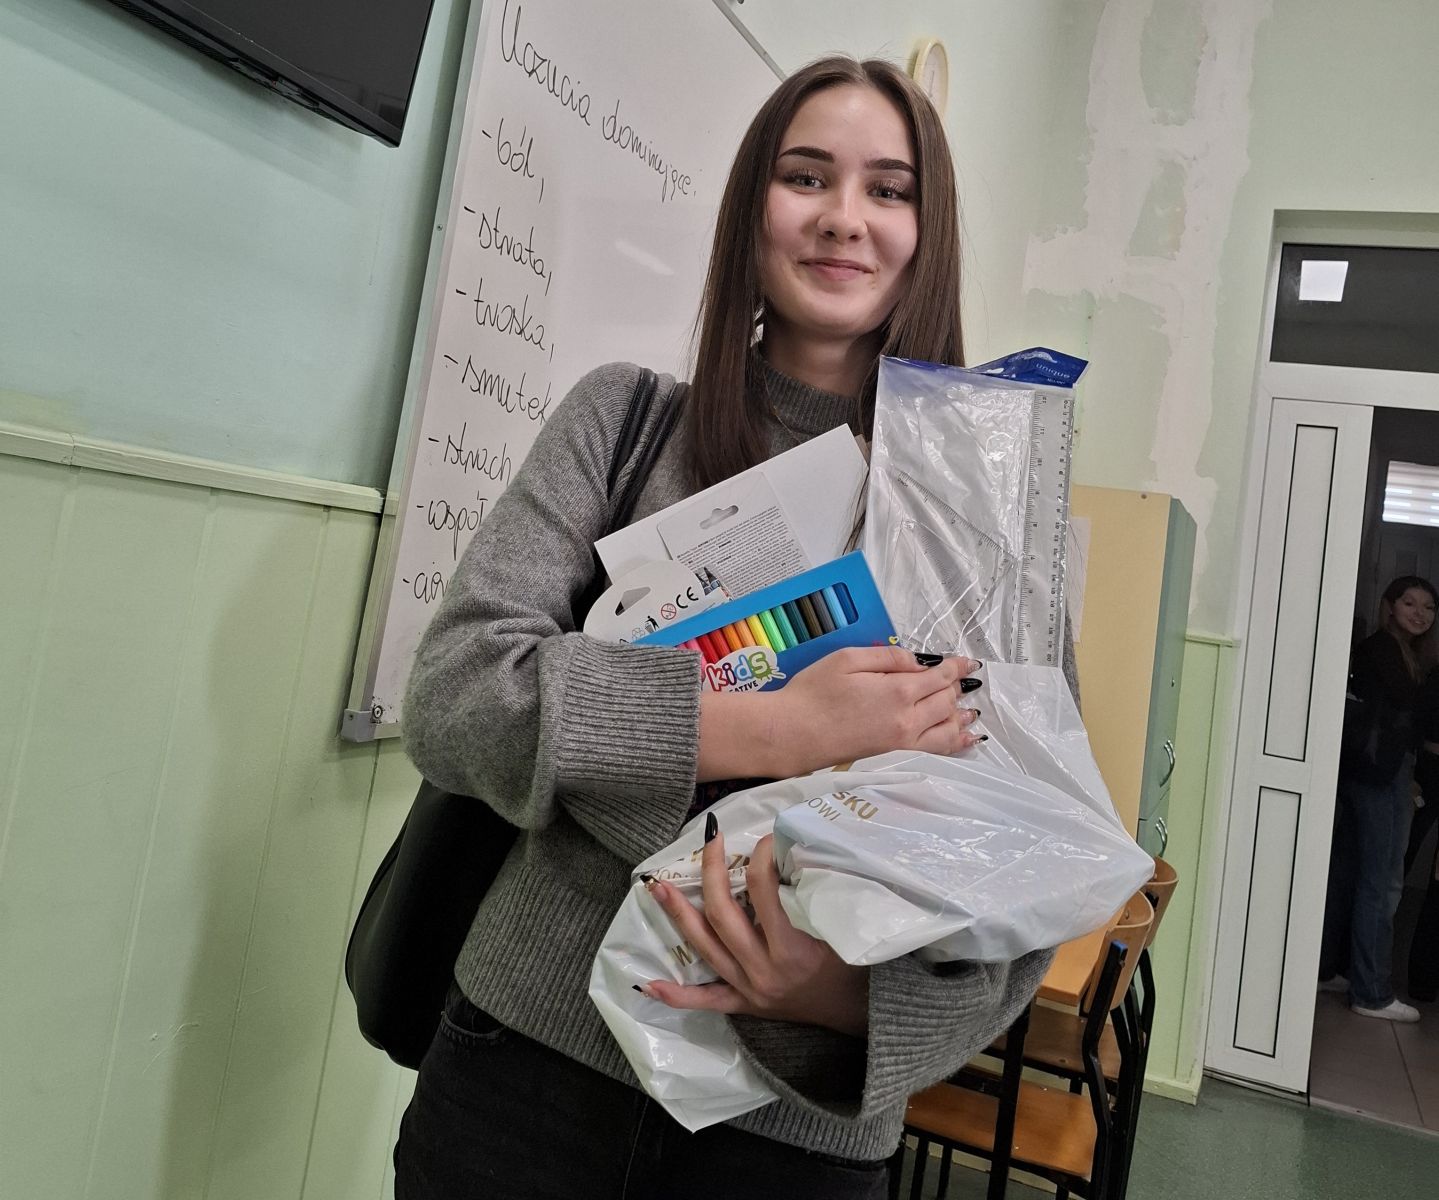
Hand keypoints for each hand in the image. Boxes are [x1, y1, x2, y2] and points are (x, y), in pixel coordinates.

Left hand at [639, 828, 868, 1036]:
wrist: (859, 1012)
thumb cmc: (856, 965)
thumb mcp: (843, 926)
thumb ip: (816, 894)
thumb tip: (792, 848)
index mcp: (792, 949)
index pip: (765, 891)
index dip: (762, 857)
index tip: (766, 836)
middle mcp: (764, 970)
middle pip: (723, 915)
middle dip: (710, 873)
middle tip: (709, 841)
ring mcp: (749, 989)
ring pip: (704, 948)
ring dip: (678, 915)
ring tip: (657, 887)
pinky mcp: (744, 1005)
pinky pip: (705, 1001)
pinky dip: (676, 995)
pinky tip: (648, 985)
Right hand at [770, 646, 982, 776]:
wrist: (793, 735)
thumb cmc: (813, 693)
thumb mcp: (846, 659)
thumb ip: (887, 657)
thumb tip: (916, 661)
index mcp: (898, 691)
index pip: (940, 677)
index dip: (957, 667)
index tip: (969, 662)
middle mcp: (908, 718)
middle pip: (946, 701)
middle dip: (955, 687)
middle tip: (960, 679)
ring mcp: (903, 741)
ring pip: (946, 728)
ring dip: (960, 717)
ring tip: (971, 712)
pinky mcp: (894, 755)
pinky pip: (935, 749)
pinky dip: (954, 743)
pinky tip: (964, 740)